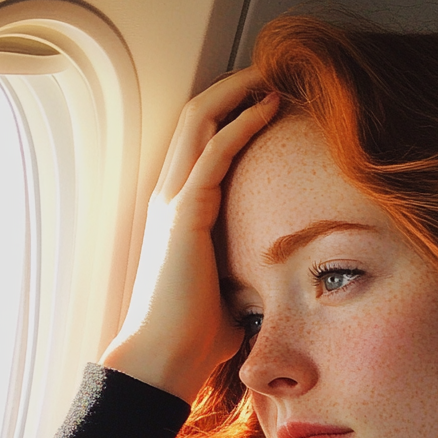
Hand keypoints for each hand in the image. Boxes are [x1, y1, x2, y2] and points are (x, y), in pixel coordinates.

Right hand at [100, 68, 278, 402]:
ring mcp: (172, 202)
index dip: (226, 123)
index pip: (198, 152)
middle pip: (195, 123)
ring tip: (269, 79)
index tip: (262, 109)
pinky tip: (267, 107)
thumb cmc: (193, 339)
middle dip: (230, 93)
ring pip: (199, 123)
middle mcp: (168, 200)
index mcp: (177, 218)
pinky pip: (215, 151)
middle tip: (266, 77)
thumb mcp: (228, 298)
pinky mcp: (183, 212)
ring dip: (235, 94)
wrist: (164, 359)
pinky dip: (241, 123)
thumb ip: (244, 280)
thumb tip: (273, 290)